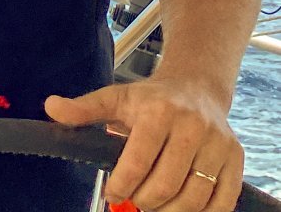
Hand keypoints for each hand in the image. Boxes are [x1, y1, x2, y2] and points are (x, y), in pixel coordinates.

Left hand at [45, 78, 243, 211]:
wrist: (197, 87)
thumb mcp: (115, 98)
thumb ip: (84, 109)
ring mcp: (217, 143)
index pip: (137, 162)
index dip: (121, 186)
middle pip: (165, 185)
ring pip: (194, 198)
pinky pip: (222, 202)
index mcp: (158, 111)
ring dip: (170, 211)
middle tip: (135, 200)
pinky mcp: (236, 158)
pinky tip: (183, 206)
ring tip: (155, 204)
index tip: (112, 192)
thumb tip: (50, 108)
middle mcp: (191, 126)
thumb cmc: (151, 98)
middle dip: (144, 201)